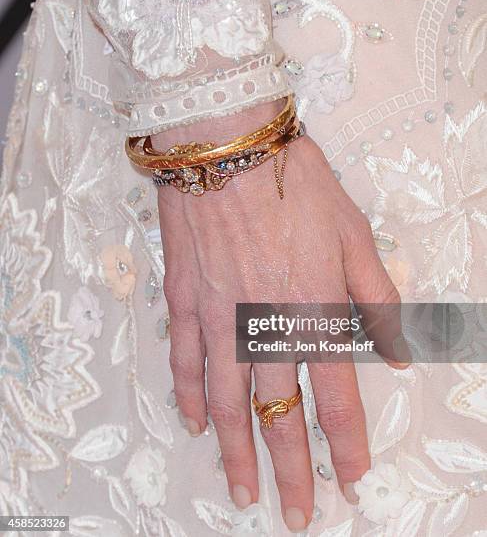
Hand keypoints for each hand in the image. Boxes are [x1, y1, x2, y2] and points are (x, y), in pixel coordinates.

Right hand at [155, 103, 405, 531]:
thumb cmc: (295, 184)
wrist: (228, 147)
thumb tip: (401, 352)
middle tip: (295, 514)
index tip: (351, 479)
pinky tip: (196, 423)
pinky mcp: (185, 300)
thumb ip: (377, 296)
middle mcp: (264, 324)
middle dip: (290, 468)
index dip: (345, 443)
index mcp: (313, 308)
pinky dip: (190, 396)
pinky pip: (185, 360)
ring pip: (228, 400)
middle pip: (278, 411)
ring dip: (236, 451)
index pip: (336, 394)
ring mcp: (218, 316)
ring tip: (241, 491)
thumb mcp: (354, 232)